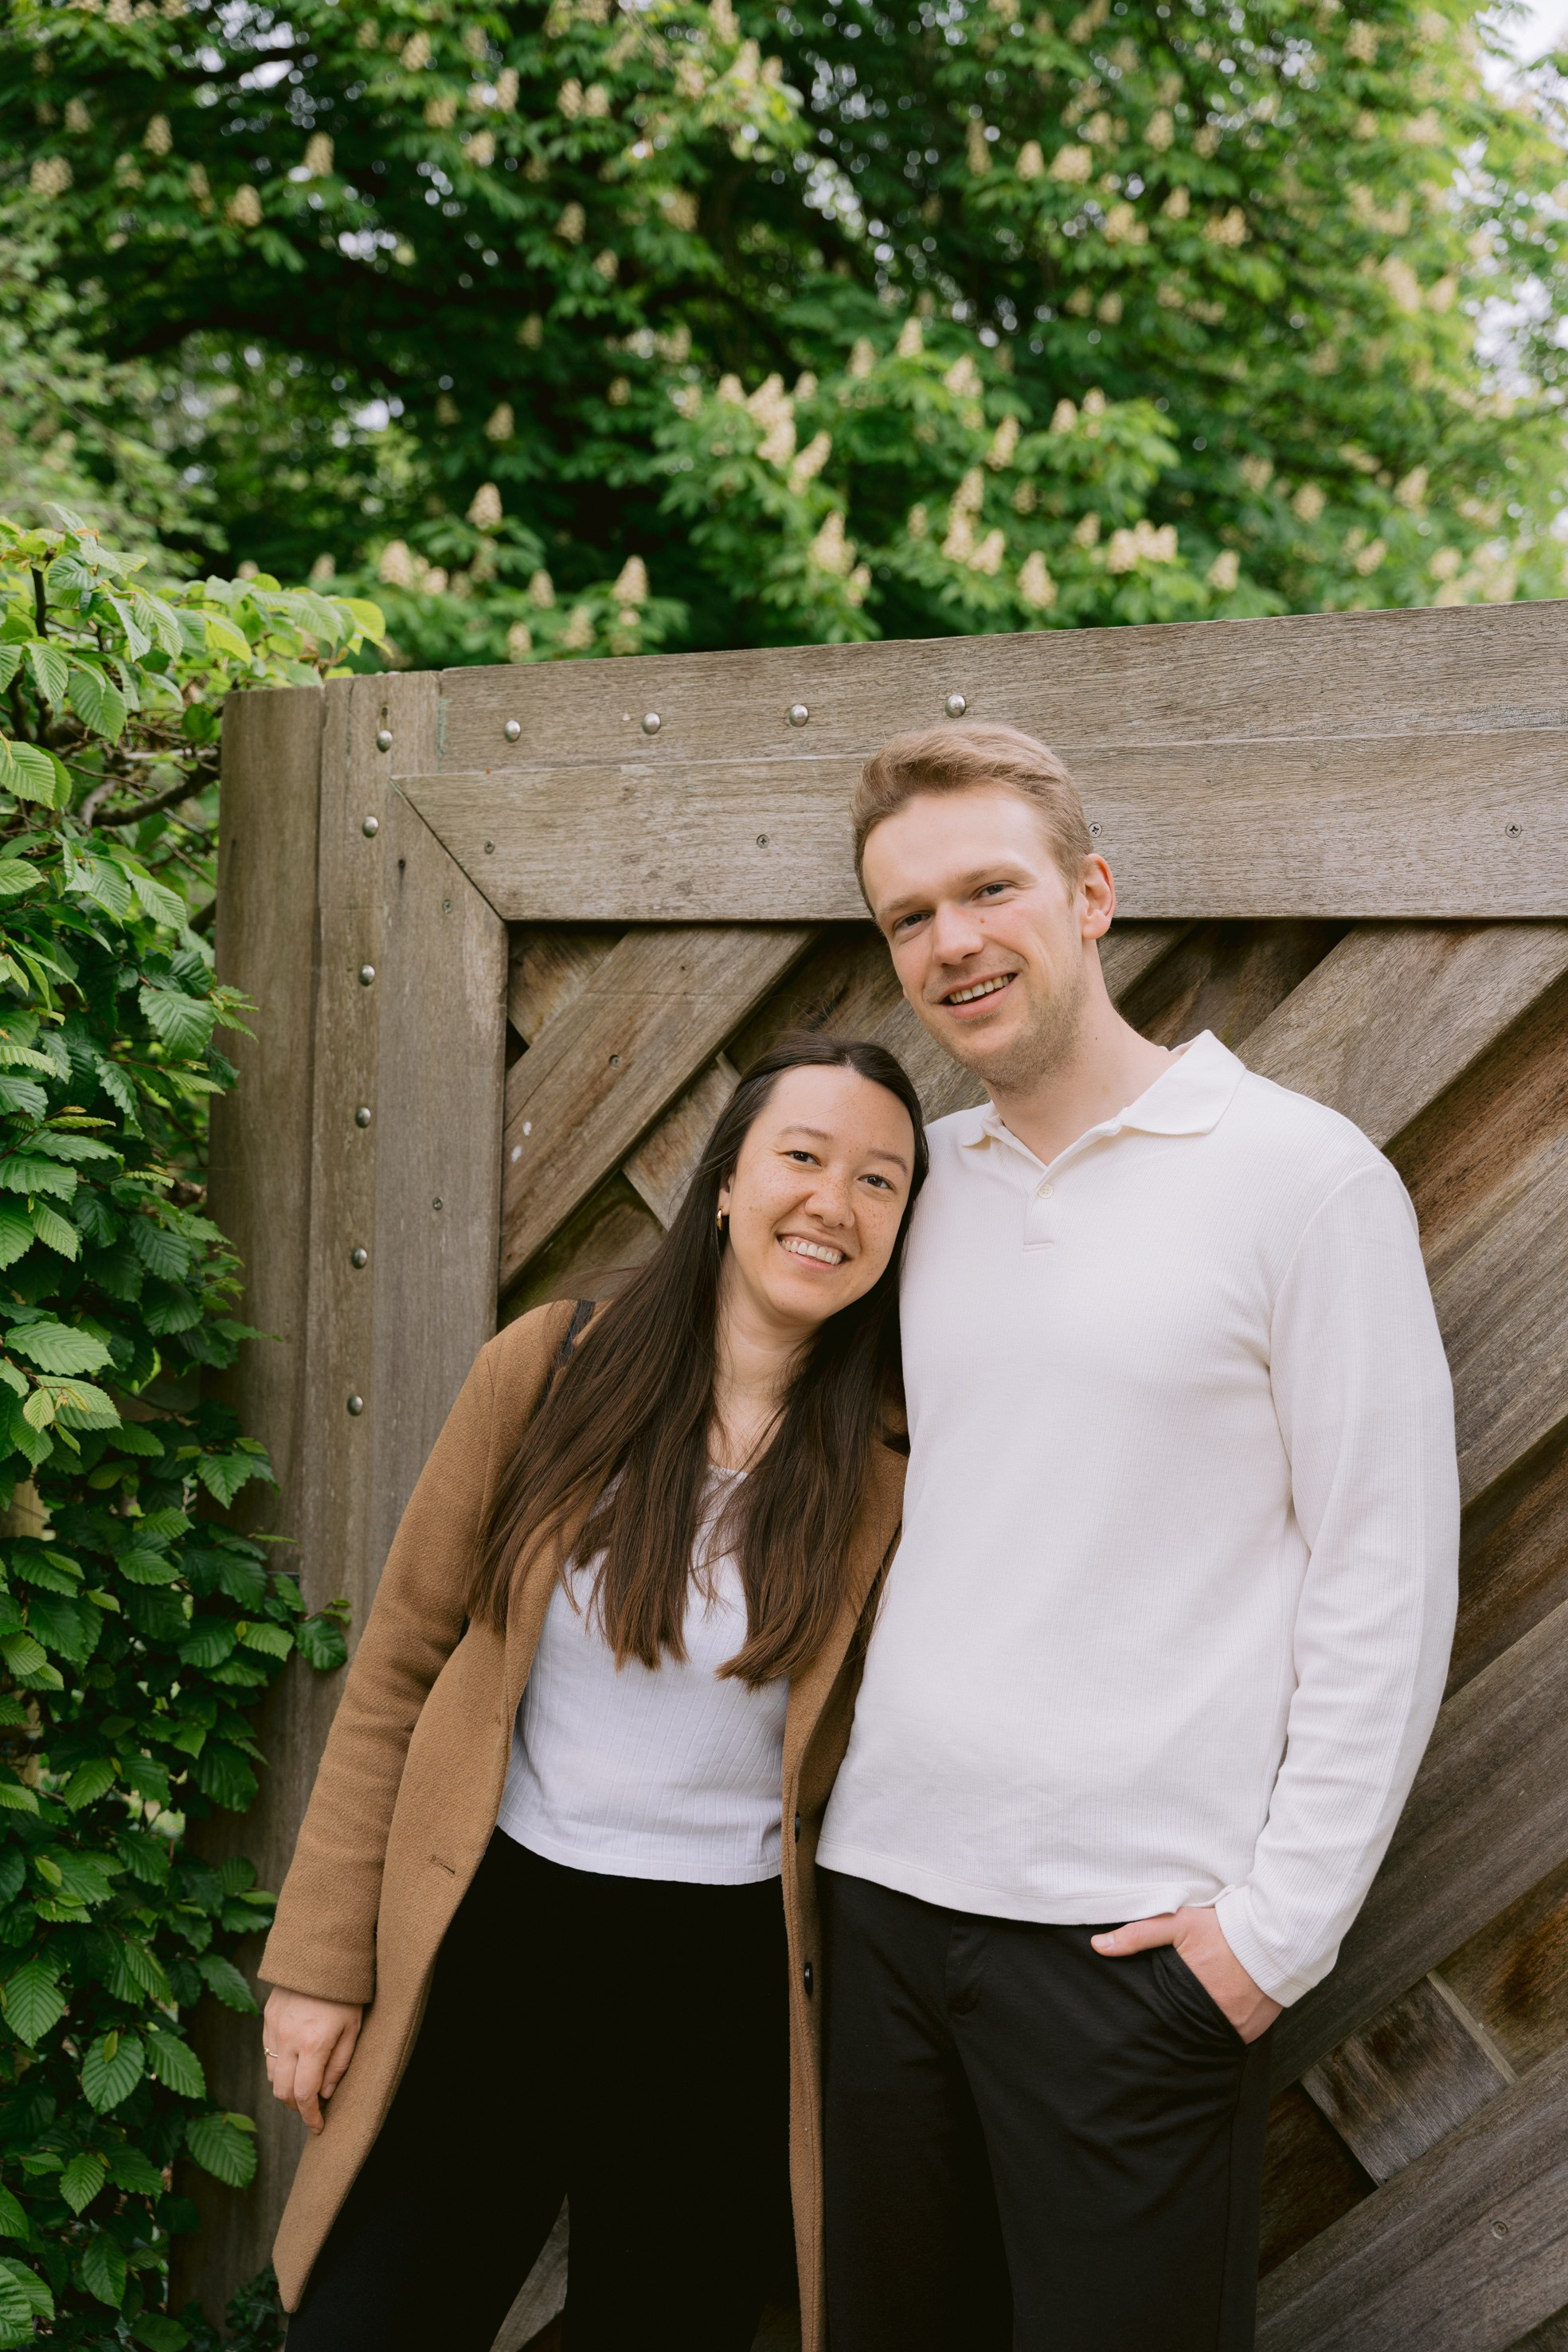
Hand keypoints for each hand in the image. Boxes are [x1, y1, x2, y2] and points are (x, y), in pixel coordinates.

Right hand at [263, 1987, 362, 2132]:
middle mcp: (288, 2040)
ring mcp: (274, 2029)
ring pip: (272, 2075)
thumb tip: (327, 2093)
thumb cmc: (345, 1991)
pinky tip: (295, 2061)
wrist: (322, 1953)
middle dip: (296, 2107)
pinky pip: (267, 2053)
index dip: (310, 2116)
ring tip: (304, 2085)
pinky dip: (279, 2066)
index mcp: (313, 2044)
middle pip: (282, 2091)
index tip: (318, 2126)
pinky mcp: (267, 2018)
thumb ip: (340, 2063)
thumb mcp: (353, 2028)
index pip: (304, 2095)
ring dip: (286, 2087)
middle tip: (311, 2108)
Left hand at [1092, 1906, 1282, 2043]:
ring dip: (1197, 2030)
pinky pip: (1230, 2038)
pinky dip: (1223, 2031)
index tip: (1141, 2019)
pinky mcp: (1252, 2032)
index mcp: (1185, 1990)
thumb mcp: (1179, 1923)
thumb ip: (1138, 1934)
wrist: (1276, 1937)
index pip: (1157, 2015)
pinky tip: (1218, 2020)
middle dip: (1170, 2027)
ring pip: (1204, 2037)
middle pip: (1179, 2029)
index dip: (1148, 2017)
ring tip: (1190, 2022)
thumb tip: (1097, 1946)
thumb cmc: (1224, 1928)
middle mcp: (1208, 2014)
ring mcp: (1231, 2027)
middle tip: (1165, 2023)